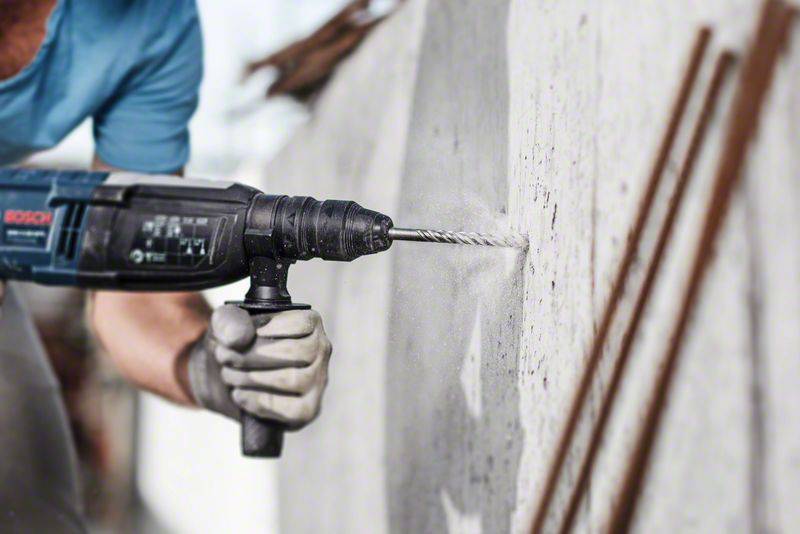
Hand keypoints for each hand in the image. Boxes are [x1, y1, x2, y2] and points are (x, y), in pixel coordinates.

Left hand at [188, 305, 331, 428]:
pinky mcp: (308, 409)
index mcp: (309, 323)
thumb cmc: (235, 346)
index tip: (238, 337)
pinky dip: (259, 402)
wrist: (228, 377)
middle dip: (251, 356)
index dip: (263, 331)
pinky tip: (240, 394)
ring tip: (230, 375)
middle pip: (296, 352)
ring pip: (293, 380)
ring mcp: (318, 382)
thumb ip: (229, 321)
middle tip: (225, 357)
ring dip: (251, 378)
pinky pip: (291, 410)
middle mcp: (321, 350)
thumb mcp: (225, 325)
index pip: (299, 324)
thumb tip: (239, 338)